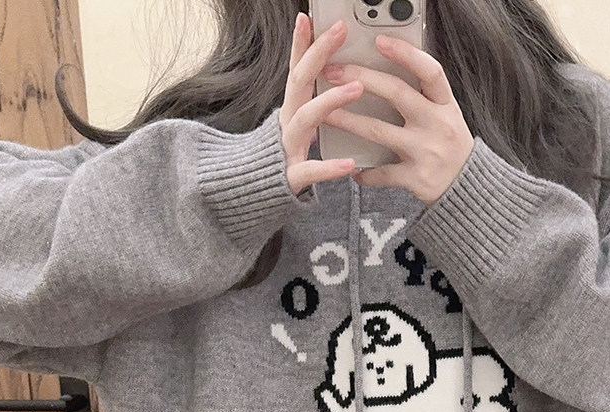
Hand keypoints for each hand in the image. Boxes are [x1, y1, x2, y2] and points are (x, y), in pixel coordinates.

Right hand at [279, 14, 367, 195]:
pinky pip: (310, 170)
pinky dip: (329, 168)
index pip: (296, 69)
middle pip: (299, 81)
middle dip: (318, 53)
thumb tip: (334, 76)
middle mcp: (287, 122)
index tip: (308, 16)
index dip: (301, 42)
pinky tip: (348, 163)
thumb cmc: (284, 158)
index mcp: (291, 109)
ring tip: (356, 87)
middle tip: (341, 31)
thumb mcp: (298, 125)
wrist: (253, 195)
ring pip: (306, 119)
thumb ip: (311, 103)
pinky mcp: (292, 177)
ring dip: (330, 100)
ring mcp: (287, 147)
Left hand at [321, 34, 475, 204]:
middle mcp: (437, 125)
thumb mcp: (445, 115)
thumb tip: (385, 69)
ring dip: (349, 121)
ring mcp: (426, 152)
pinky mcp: (417, 178)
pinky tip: (353, 170)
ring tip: (326, 114)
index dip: (406, 54)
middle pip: (397, 94)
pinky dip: (366, 173)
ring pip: (380, 132)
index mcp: (445, 104)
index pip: (430, 71)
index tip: (380, 41)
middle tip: (333, 72)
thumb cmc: (448, 145)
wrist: (467, 187)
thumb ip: (422, 95)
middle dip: (361, 79)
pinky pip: (384, 173)